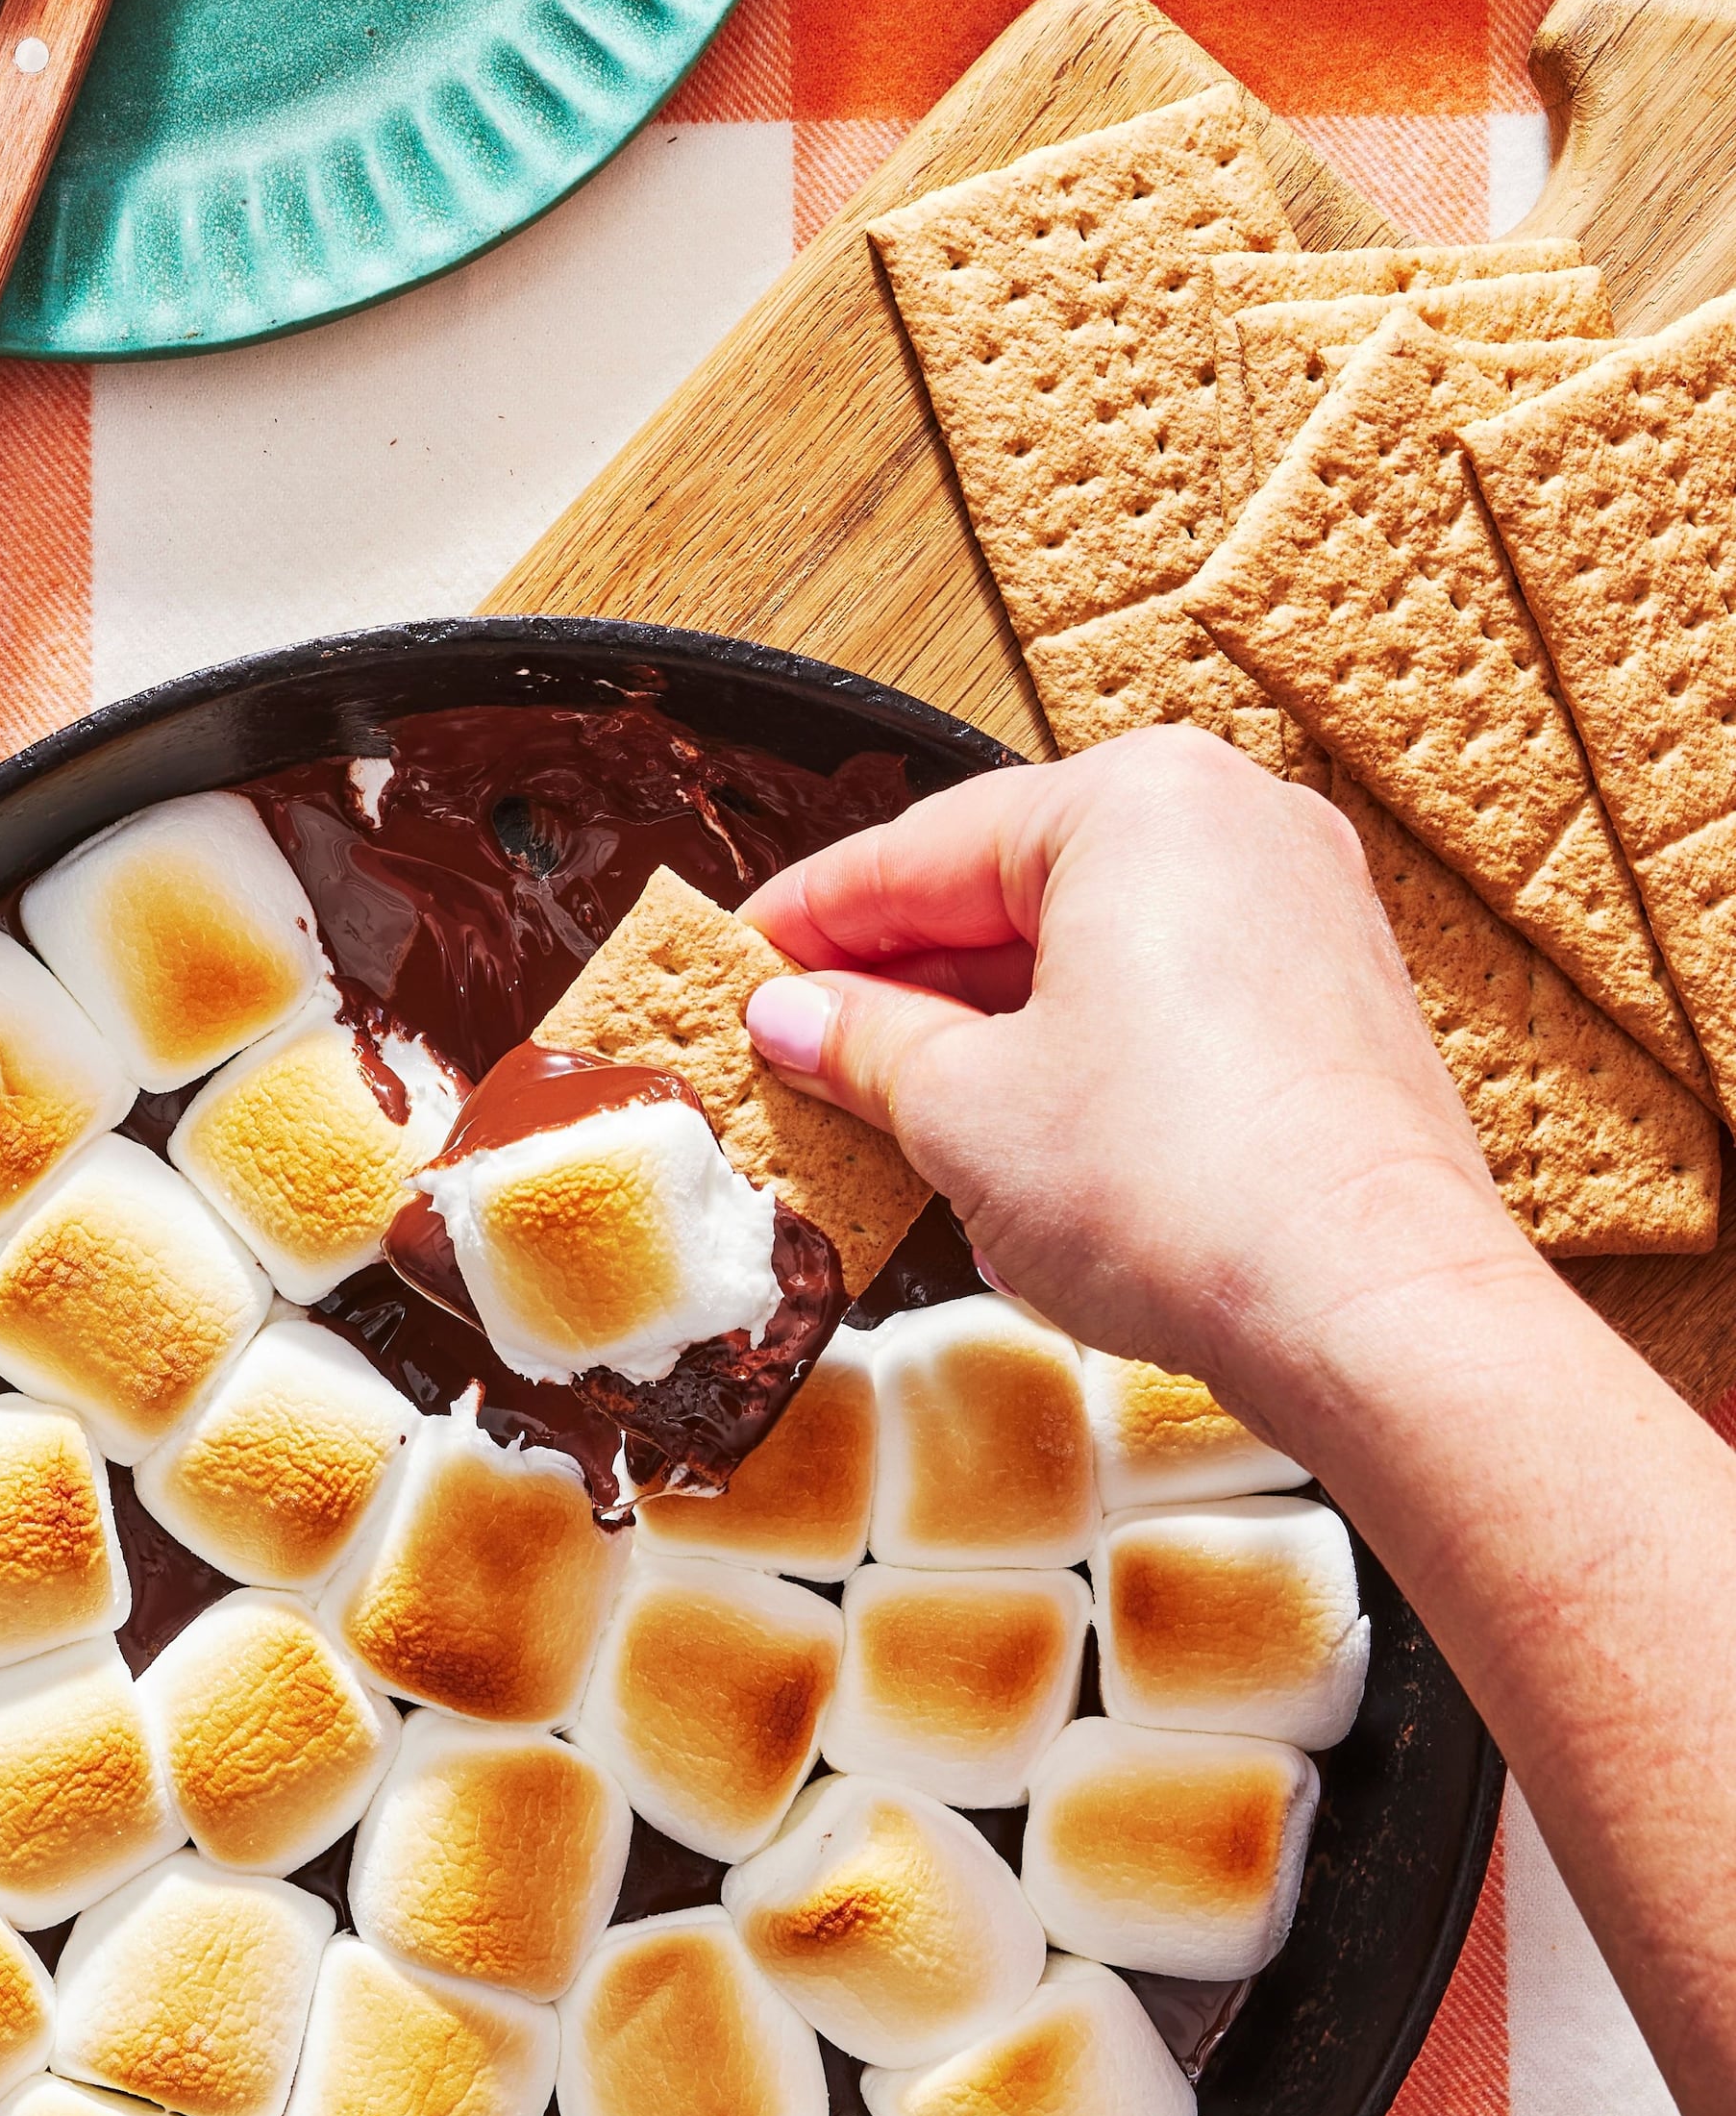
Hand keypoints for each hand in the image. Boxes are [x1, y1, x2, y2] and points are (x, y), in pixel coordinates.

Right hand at [734, 729, 1537, 1433]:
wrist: (1374, 1314)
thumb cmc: (1191, 1191)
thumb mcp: (961, 1109)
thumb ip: (862, 1041)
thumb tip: (797, 1017)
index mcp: (1138, 801)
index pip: (921, 849)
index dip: (811, 919)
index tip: (742, 961)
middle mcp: (1236, 828)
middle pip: (1012, 892)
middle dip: (901, 980)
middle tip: (799, 1043)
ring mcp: (1301, 917)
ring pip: (1091, 952)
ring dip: (985, 1030)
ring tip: (889, 1108)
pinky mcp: (1333, 1011)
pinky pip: (1168, 1004)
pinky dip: (1079, 1058)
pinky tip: (1011, 1141)